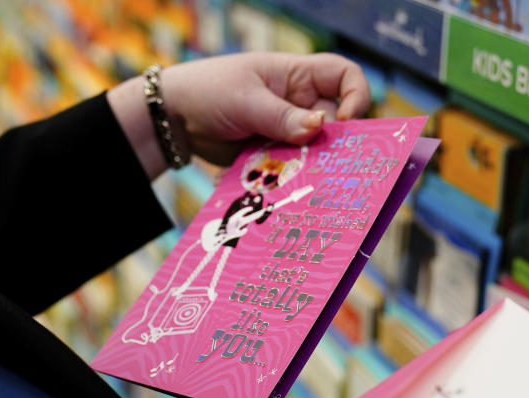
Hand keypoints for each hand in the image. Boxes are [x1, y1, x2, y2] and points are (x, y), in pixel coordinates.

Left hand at [108, 52, 370, 176]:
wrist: (173, 119)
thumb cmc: (209, 92)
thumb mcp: (246, 101)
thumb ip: (282, 117)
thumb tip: (320, 129)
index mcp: (298, 77)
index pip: (344, 77)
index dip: (355, 96)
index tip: (341, 124)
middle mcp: (300, 104)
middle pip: (335, 125)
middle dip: (333, 145)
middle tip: (326, 165)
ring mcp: (288, 132)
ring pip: (315, 153)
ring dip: (309, 168)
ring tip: (297, 182)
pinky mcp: (274, 157)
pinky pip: (292, 171)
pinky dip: (288, 181)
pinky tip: (276, 190)